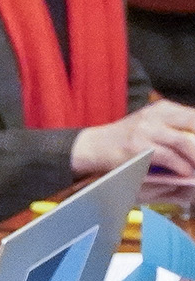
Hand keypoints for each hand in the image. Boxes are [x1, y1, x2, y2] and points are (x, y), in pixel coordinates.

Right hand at [72, 98, 194, 177]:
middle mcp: (155, 115)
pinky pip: (167, 156)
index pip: (194, 116)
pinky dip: (181, 166)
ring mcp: (146, 131)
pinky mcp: (138, 148)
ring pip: (184, 141)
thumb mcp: (152, 124)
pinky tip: (186, 173)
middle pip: (193, 124)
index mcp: (163, 108)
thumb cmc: (128, 138)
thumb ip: (176, 127)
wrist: (95, 146)